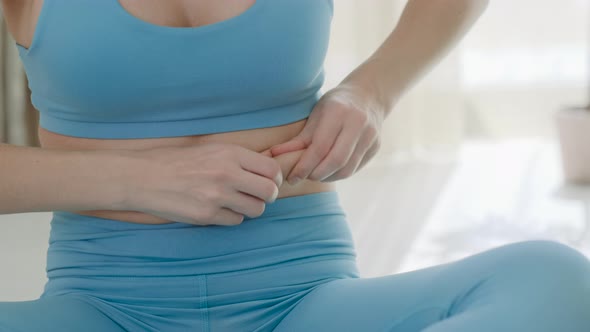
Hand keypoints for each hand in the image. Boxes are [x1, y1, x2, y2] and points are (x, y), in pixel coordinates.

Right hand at [125, 143, 282, 225]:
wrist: (144, 176)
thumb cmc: (178, 161)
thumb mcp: (211, 149)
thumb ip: (239, 159)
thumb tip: (267, 171)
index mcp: (230, 153)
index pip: (271, 170)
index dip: (275, 179)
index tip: (270, 182)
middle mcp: (227, 174)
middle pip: (269, 192)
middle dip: (268, 196)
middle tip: (258, 196)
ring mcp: (217, 196)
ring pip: (256, 210)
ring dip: (250, 208)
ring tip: (236, 202)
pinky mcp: (206, 216)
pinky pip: (235, 221)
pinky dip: (231, 217)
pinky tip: (218, 209)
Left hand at [269, 84, 384, 183]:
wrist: (368, 96)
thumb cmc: (335, 105)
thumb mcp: (316, 115)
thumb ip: (298, 138)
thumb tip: (273, 156)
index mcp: (338, 112)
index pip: (320, 147)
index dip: (304, 166)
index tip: (292, 176)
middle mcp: (357, 123)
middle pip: (335, 161)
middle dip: (316, 174)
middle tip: (303, 177)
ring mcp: (370, 136)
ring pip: (347, 169)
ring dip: (327, 177)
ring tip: (315, 175)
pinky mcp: (376, 146)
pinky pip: (355, 168)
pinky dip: (339, 174)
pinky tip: (329, 172)